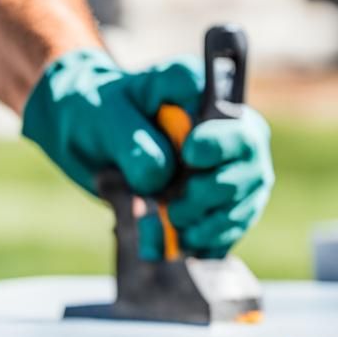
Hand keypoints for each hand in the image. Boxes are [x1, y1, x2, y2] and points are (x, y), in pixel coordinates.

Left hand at [22, 48, 271, 258]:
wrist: (88, 137)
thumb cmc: (100, 114)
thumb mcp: (105, 118)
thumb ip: (133, 143)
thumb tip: (159, 178)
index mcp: (201, 94)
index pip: (232, 118)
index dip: (218, 142)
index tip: (190, 154)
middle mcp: (227, 128)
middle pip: (249, 162)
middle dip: (211, 190)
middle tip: (172, 206)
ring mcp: (230, 166)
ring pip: (246, 198)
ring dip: (211, 222)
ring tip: (172, 224)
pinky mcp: (222, 199)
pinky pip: (232, 225)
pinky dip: (208, 240)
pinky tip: (183, 242)